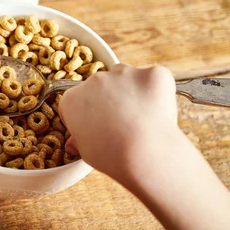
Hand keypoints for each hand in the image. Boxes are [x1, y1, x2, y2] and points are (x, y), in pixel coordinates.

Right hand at [58, 64, 177, 180]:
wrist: (145, 153)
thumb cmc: (111, 156)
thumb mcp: (85, 152)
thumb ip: (79, 140)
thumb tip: (74, 143)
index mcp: (72, 99)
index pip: (76, 101)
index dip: (86, 115)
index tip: (95, 127)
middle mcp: (94, 80)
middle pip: (100, 86)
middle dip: (108, 100)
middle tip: (121, 124)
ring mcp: (124, 73)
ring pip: (126, 77)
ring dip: (131, 90)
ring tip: (141, 118)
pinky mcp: (152, 73)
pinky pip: (153, 79)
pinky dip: (156, 92)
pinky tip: (157, 112)